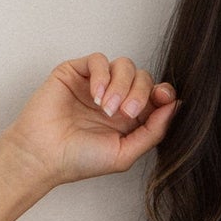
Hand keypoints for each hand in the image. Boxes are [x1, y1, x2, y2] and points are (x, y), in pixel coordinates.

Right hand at [1, 53, 179, 187]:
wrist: (44, 155)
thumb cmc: (79, 160)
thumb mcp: (125, 153)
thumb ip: (153, 131)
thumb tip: (176, 106)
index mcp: (129, 118)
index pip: (155, 95)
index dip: (163, 93)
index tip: (163, 98)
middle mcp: (115, 98)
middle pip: (143, 78)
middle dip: (140, 93)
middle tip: (126, 113)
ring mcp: (96, 84)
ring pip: (124, 65)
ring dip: (121, 85)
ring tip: (106, 109)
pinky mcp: (76, 72)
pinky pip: (99, 60)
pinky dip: (101, 76)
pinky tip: (95, 97)